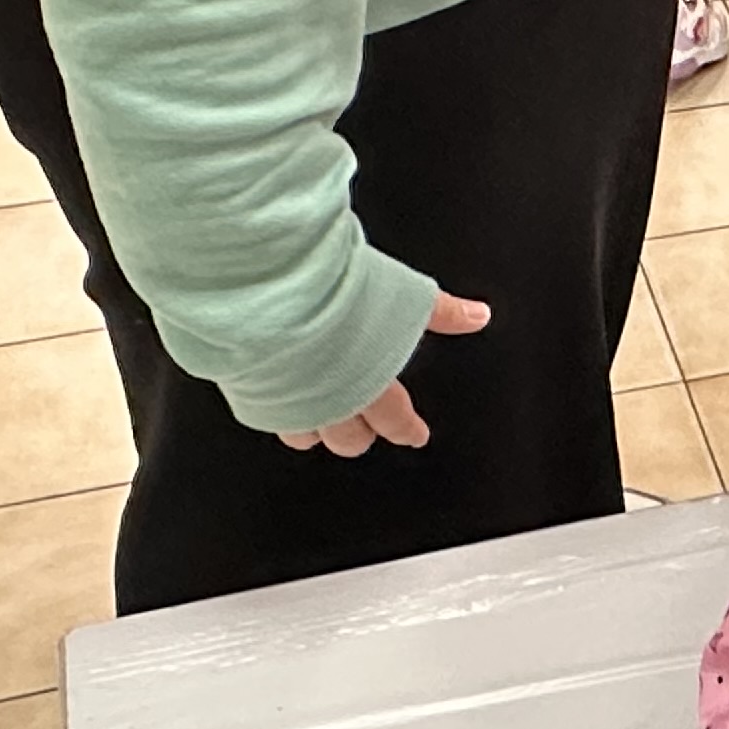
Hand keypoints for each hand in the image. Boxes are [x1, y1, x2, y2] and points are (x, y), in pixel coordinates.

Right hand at [274, 288, 490, 454]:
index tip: (415, 436)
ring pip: (303, 435)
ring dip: (315, 426)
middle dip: (360, 434)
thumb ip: (440, 311)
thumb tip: (478, 316)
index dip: (407, 430)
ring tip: (319, 412)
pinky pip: (265, 414)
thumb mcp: (401, 295)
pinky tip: (276, 392)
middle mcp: (329, 404)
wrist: (271, 287)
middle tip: (366, 423)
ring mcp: (286, 403)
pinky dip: (276, 407)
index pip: (396, 421)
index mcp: (370, 385)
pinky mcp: (250, 393)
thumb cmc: (334, 293)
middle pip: (348, 440)